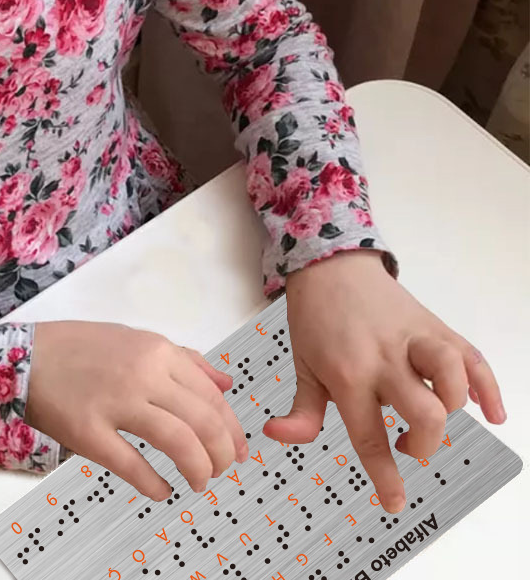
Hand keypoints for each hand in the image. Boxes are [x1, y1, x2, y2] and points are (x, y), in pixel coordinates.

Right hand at [24, 320, 248, 500]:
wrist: (26, 355)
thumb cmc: (79, 347)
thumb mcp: (137, 339)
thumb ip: (184, 359)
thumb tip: (224, 382)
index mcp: (157, 351)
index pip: (212, 394)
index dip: (232, 427)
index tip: (238, 447)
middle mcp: (142, 374)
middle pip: (203, 420)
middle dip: (222, 453)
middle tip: (223, 470)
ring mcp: (115, 403)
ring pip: (178, 442)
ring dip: (198, 469)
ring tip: (200, 482)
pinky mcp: (88, 431)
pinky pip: (132, 464)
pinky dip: (154, 485)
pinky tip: (162, 491)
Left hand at [264, 250, 505, 513]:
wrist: (331, 265)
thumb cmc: (315, 317)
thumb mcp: (302, 365)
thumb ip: (300, 410)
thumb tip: (277, 436)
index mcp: (347, 374)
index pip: (369, 435)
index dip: (385, 476)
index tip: (394, 502)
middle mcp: (385, 358)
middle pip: (425, 415)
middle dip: (423, 446)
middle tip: (406, 445)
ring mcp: (413, 340)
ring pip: (453, 379)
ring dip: (453, 409)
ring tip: (436, 414)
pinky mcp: (433, 325)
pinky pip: (472, 355)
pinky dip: (488, 386)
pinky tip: (490, 411)